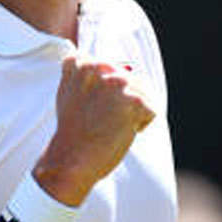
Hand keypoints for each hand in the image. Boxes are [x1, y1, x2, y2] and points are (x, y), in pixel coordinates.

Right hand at [33, 54, 154, 205]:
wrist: (70, 159)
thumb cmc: (73, 131)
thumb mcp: (70, 93)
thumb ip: (90, 75)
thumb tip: (130, 66)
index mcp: (82, 62)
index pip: (110, 68)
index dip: (105, 93)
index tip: (88, 108)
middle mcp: (99, 67)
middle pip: (130, 80)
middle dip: (122, 103)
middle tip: (99, 120)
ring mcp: (117, 82)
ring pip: (142, 94)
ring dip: (132, 113)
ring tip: (109, 126)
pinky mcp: (133, 99)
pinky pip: (151, 110)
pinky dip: (140, 124)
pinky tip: (119, 132)